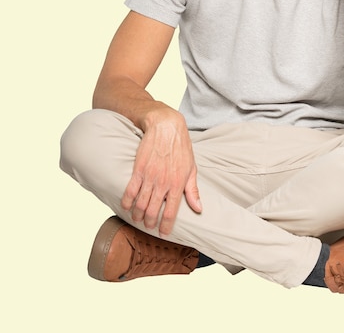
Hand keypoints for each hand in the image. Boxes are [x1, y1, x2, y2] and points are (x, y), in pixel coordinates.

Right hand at [121, 106, 201, 236]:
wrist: (166, 127)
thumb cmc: (181, 147)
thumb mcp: (192, 169)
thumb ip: (193, 190)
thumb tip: (199, 208)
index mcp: (178, 184)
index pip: (170, 213)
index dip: (166, 226)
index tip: (164, 233)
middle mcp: (163, 183)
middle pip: (152, 212)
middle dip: (149, 223)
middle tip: (148, 226)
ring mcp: (150, 177)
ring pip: (140, 204)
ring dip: (137, 215)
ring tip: (137, 219)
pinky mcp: (138, 170)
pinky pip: (130, 191)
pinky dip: (126, 202)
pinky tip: (126, 207)